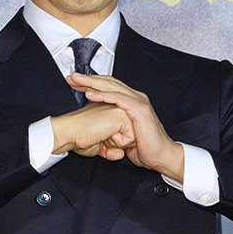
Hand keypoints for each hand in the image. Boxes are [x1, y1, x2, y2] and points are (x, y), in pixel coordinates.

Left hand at [66, 73, 184, 181]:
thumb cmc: (144, 147)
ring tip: (78, 81)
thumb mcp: (122, 134)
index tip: (74, 82)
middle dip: (88, 79)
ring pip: (112, 87)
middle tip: (72, 77)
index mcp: (130, 100)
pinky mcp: (140, 109)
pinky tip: (91, 94)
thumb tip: (100, 128)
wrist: (160, 156)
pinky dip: (103, 95)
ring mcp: (138, 101)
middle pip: (108, 83)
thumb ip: (111, 126)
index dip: (90, 83)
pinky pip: (119, 98)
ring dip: (92, 83)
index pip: (108, 86)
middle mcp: (135, 97)